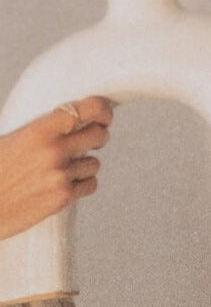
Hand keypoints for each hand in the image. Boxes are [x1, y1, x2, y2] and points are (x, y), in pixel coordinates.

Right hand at [0, 97, 112, 240]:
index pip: (90, 108)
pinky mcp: (62, 197)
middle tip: (90, 141)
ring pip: (94, 163)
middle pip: (100, 135)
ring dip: (84, 165)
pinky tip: (66, 184)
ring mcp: (60, 174)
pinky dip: (82, 184)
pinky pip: (90, 184)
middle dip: (98, 137)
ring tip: (64, 168)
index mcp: (39, 130)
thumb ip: (42, 129)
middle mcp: (54, 150)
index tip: (103, 117)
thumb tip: (72, 120)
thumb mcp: (12, 139)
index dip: (102, 111)